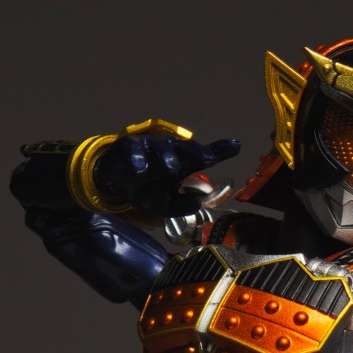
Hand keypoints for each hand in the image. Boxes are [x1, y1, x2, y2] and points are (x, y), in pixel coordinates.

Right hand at [95, 134, 239, 213]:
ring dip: (166, 155)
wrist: (116, 185)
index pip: (203, 156)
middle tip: (206, 158)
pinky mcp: (128, 146)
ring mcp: (149, 147)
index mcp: (181, 163)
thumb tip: (197, 203)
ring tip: (171, 167)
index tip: (236, 146)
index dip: (219, 150)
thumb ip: (180, 206)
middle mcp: (168, 151)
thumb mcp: (164, 204)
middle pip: (185, 148)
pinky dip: (137, 158)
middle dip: (196, 151)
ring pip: (160, 146)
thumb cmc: (146, 190)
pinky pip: (133, 150)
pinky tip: (140, 168)